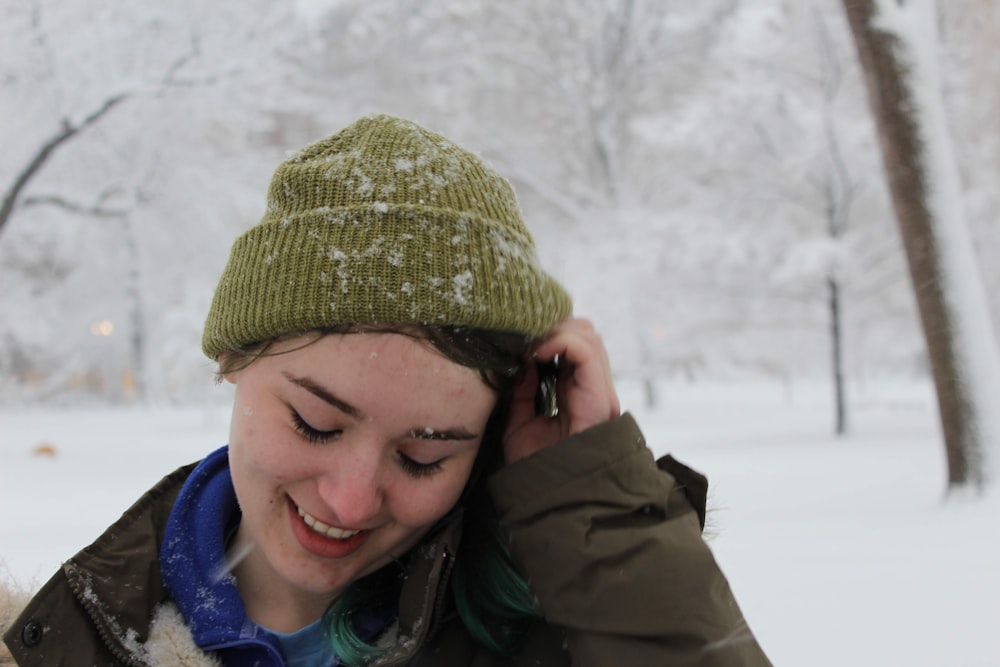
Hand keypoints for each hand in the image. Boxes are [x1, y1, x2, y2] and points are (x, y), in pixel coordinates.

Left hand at [502, 318, 620, 463]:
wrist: (550, 499)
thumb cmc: (535, 468)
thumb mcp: (520, 423)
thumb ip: (524, 391)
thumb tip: (524, 362)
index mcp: (579, 393)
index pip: (573, 345)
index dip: (548, 334)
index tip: (518, 339)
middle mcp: (594, 390)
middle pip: (584, 334)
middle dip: (553, 327)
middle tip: (523, 336)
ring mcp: (600, 393)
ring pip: (589, 337)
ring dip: (556, 331)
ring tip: (529, 344)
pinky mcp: (599, 398)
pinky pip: (586, 352)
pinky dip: (560, 342)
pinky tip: (536, 352)